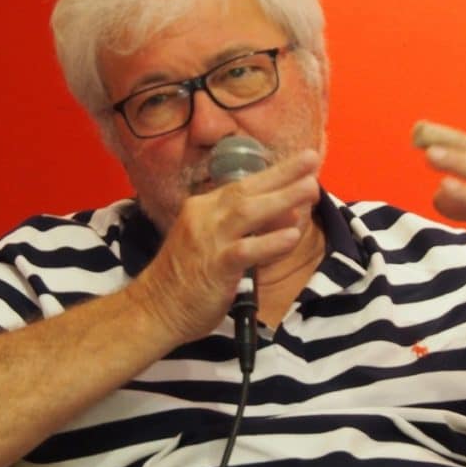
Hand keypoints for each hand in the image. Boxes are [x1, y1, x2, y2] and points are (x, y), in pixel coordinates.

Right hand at [137, 149, 320, 342]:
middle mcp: (205, 216)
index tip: (302, 161)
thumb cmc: (186, 277)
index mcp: (203, 207)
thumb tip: (287, 214)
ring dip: (282, 198)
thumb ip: (245, 228)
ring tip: (311, 188)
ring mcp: (208, 239)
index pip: (242, 184)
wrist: (154, 308)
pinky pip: (245, 251)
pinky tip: (291, 236)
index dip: (274, 172)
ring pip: (247, 212)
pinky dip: (269, 243)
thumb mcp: (211, 241)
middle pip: (247, 189)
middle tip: (311, 158)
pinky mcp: (214, 266)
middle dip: (282, 173)